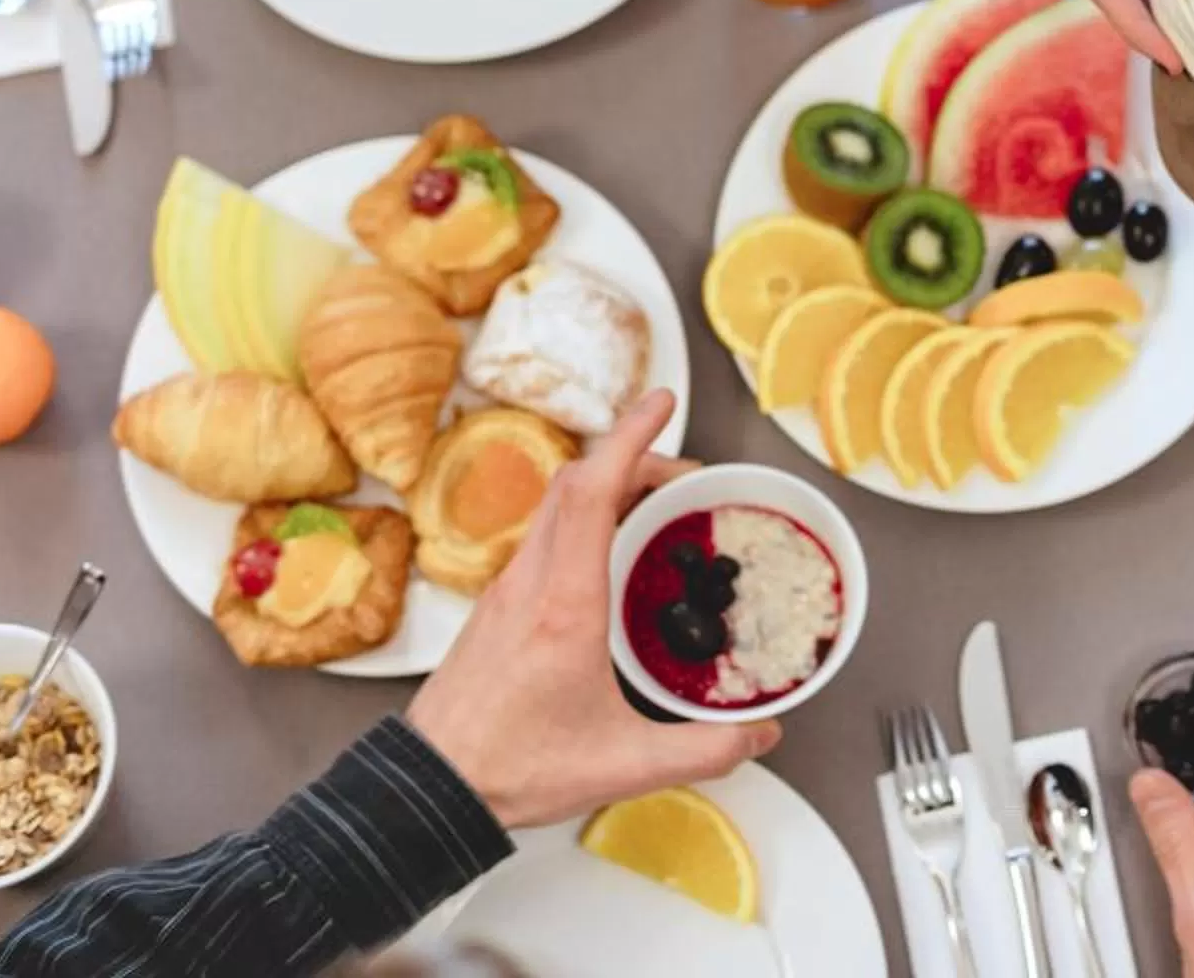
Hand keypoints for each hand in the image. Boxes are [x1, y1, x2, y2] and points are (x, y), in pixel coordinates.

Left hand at [405, 392, 776, 829]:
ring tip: (656, 506)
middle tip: (685, 474)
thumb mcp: (624, 765)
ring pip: (556, 507)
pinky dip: (585, 519)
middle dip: (634, 458)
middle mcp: (531, 583)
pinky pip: (545, 537)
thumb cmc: (514, 770)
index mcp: (564, 605)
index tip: (662, 402)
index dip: (630, 437)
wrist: (429, 790)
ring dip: (607, 486)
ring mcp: (507, 592)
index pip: (592, 492)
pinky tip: (611, 555)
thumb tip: (763, 734)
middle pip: (576, 484)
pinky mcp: (497, 608)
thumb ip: (703, 749)